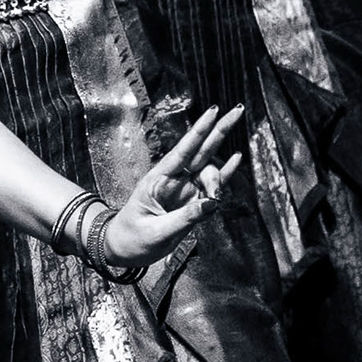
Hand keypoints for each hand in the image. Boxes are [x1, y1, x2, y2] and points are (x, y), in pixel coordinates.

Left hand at [99, 104, 248, 268]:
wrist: (124, 250)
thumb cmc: (133, 238)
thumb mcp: (156, 232)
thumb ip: (186, 218)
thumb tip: (212, 203)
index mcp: (158, 180)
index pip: (183, 150)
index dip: (199, 131)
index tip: (213, 111)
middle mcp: (173, 180)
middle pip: (200, 150)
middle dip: (219, 130)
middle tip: (237, 111)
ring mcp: (184, 190)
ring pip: (209, 171)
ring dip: (218, 179)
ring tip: (216, 196)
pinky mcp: (192, 202)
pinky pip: (211, 185)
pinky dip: (225, 174)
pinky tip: (236, 159)